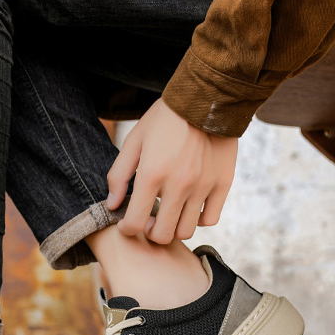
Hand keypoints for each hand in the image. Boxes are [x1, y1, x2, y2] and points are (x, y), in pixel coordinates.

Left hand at [106, 98, 237, 242]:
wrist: (206, 99)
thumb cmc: (164, 120)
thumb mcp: (133, 142)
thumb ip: (118, 175)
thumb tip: (112, 205)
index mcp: (151, 175)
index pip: (135, 224)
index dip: (127, 229)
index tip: (126, 223)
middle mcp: (179, 185)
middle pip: (162, 235)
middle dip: (150, 232)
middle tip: (148, 219)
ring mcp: (203, 187)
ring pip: (186, 231)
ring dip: (173, 226)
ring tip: (168, 212)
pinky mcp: (223, 184)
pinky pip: (209, 219)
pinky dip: (197, 219)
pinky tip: (189, 206)